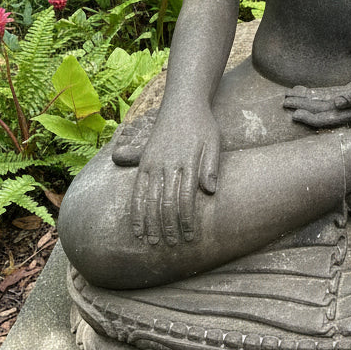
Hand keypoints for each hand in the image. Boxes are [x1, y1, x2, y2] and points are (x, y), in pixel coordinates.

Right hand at [129, 109, 220, 245]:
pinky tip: (137, 227)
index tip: (191, 237)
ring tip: (153, 242)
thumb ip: (211, 166)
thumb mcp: (213, 142)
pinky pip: (137, 190)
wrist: (182, 104)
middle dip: (169, 227)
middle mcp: (168, 163)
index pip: (186, 197)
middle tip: (173, 245)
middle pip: (166, 202)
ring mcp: (153, 163)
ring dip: (151, 223)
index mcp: (187, 160)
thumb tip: (211, 191)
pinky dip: (136, 210)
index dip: (187, 220)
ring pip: (150, 199)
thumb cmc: (203, 125)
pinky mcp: (144, 162)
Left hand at [283, 65, 350, 127]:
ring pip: (328, 105)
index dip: (310, 115)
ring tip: (292, 97)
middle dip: (304, 107)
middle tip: (284, 103)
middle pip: (323, 111)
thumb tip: (336, 103)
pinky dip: (323, 95)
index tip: (292, 114)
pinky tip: (314, 93)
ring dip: (310, 102)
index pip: (328, 116)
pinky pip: (337, 97)